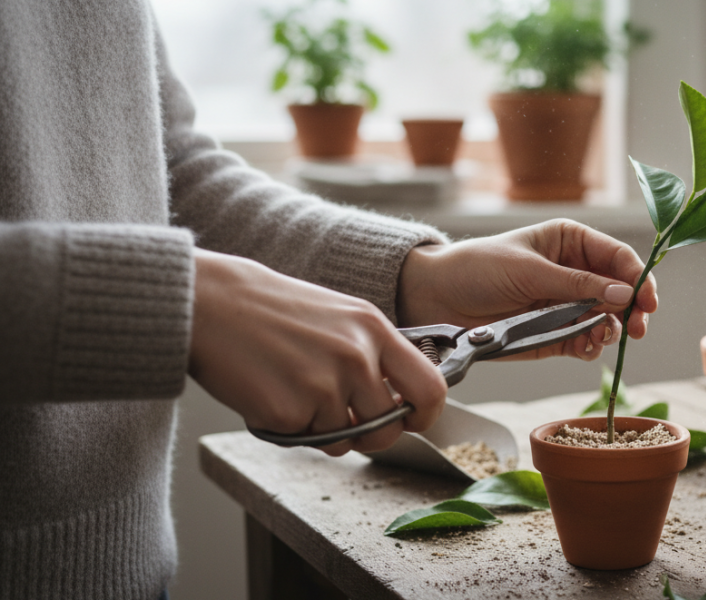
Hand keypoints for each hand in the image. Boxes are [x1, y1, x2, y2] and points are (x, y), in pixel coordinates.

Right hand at [189, 249, 446, 455]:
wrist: (211, 304)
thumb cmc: (272, 310)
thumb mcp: (339, 316)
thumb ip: (374, 353)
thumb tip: (401, 396)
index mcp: (374, 330)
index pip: (429, 388)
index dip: (425, 415)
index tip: (413, 420)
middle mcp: (356, 357)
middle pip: (388, 428)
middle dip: (370, 436)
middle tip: (345, 421)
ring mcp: (324, 385)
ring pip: (345, 441)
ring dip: (324, 430)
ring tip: (296, 393)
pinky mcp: (290, 411)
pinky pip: (306, 441)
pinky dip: (291, 428)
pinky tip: (271, 395)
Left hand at [398, 219, 658, 360]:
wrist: (437, 297)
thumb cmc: (478, 268)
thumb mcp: (529, 270)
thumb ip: (577, 285)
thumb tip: (623, 294)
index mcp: (571, 242)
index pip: (617, 257)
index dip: (637, 277)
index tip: (647, 300)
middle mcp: (574, 273)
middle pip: (620, 291)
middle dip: (632, 310)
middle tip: (638, 328)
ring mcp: (566, 305)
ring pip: (607, 319)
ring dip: (611, 330)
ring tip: (600, 337)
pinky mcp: (555, 334)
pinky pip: (585, 341)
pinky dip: (591, 346)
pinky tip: (586, 347)